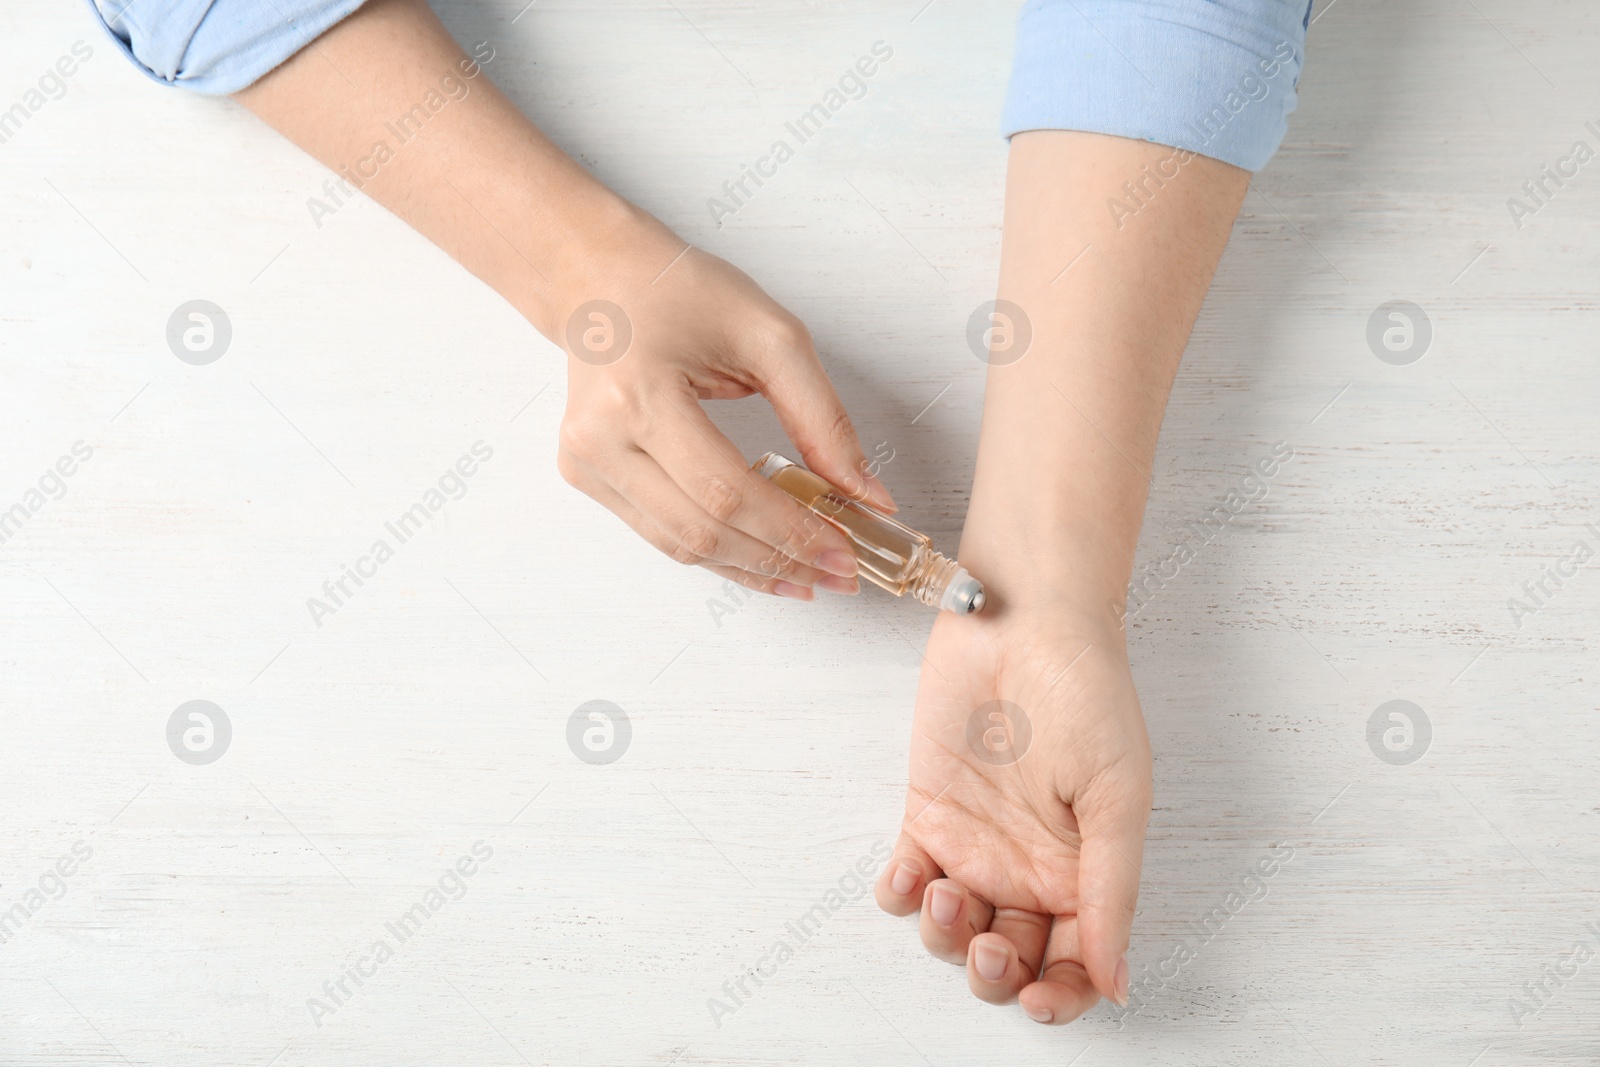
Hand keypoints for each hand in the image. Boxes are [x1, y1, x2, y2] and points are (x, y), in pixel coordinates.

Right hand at [554, 212, 895, 598]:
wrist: (602, 279)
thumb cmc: (679, 291)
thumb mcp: (771, 337)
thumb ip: (822, 419)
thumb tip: (866, 495)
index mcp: (639, 393)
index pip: (726, 491)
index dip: (791, 532)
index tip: (844, 551)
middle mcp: (600, 437)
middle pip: (703, 531)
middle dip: (780, 560)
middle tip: (838, 572)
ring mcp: (586, 463)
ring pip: (681, 546)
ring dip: (752, 568)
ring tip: (808, 575)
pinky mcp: (587, 477)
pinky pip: (662, 534)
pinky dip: (719, 551)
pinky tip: (763, 556)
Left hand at [874, 607, 1151, 1024]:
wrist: (1024, 622)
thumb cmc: (1086, 694)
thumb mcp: (1117, 797)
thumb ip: (1110, 893)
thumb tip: (1117, 983)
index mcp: (1084, 873)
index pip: (1075, 965)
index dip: (1061, 997)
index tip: (1042, 999)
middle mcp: (1028, 869)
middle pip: (1009, 961)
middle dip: (995, 975)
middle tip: (990, 950)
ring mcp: (975, 845)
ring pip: (951, 931)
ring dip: (944, 936)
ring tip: (948, 898)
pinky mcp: (927, 814)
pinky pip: (905, 880)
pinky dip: (899, 895)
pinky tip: (908, 879)